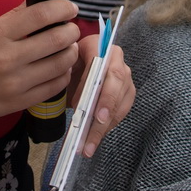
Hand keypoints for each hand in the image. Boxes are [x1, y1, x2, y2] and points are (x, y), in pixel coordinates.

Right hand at [0, 0, 79, 125]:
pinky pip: (53, 87)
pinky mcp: (18, 102)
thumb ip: (11, 18)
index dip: (62, 8)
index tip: (70, 8)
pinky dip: (62, 75)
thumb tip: (37, 4)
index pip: (41, 15)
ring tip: (68, 48)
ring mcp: (15, 83)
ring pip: (61, 64)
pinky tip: (59, 68)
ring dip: (70, 53)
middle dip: (71, 31)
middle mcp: (8, 58)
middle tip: (71, 28)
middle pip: (57, 39)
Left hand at [69, 38, 134, 157]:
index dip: (90, 83)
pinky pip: (122, 111)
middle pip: (116, 81)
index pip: (98, 62)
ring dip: (105, 125)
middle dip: (105, 105)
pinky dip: (108, 127)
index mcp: (98, 44)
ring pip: (121, 100)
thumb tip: (69, 87)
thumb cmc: (69, 64)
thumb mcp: (62, 64)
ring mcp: (125, 76)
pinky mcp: (127, 92)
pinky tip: (95, 140)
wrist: (78, 66)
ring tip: (89, 145)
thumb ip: (64, 72)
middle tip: (94, 125)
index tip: (82, 105)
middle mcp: (116, 58)